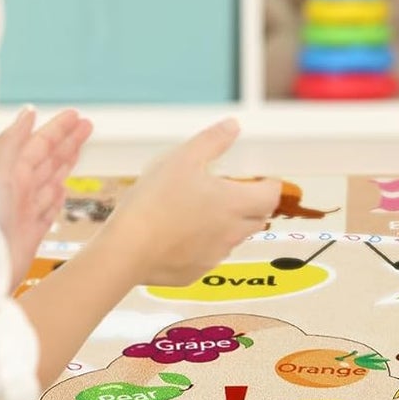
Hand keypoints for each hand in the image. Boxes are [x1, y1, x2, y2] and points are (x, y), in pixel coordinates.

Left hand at [0, 106, 93, 287]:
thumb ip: (11, 143)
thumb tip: (28, 113)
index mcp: (7, 174)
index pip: (37, 144)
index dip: (58, 129)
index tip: (76, 115)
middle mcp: (15, 191)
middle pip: (46, 159)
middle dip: (67, 141)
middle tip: (87, 125)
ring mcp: (22, 213)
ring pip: (49, 182)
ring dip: (65, 163)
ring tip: (80, 149)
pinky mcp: (28, 236)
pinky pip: (46, 212)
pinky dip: (56, 199)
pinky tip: (61, 191)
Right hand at [100, 119, 279, 285]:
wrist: (127, 250)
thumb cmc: (155, 202)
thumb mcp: (182, 159)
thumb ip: (212, 141)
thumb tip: (233, 127)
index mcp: (235, 204)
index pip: (271, 196)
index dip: (270, 186)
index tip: (260, 179)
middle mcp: (233, 233)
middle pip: (257, 219)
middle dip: (252, 205)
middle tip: (230, 192)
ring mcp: (216, 256)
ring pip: (233, 238)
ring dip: (228, 225)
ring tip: (199, 211)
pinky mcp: (197, 272)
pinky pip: (209, 256)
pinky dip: (203, 245)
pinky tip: (179, 234)